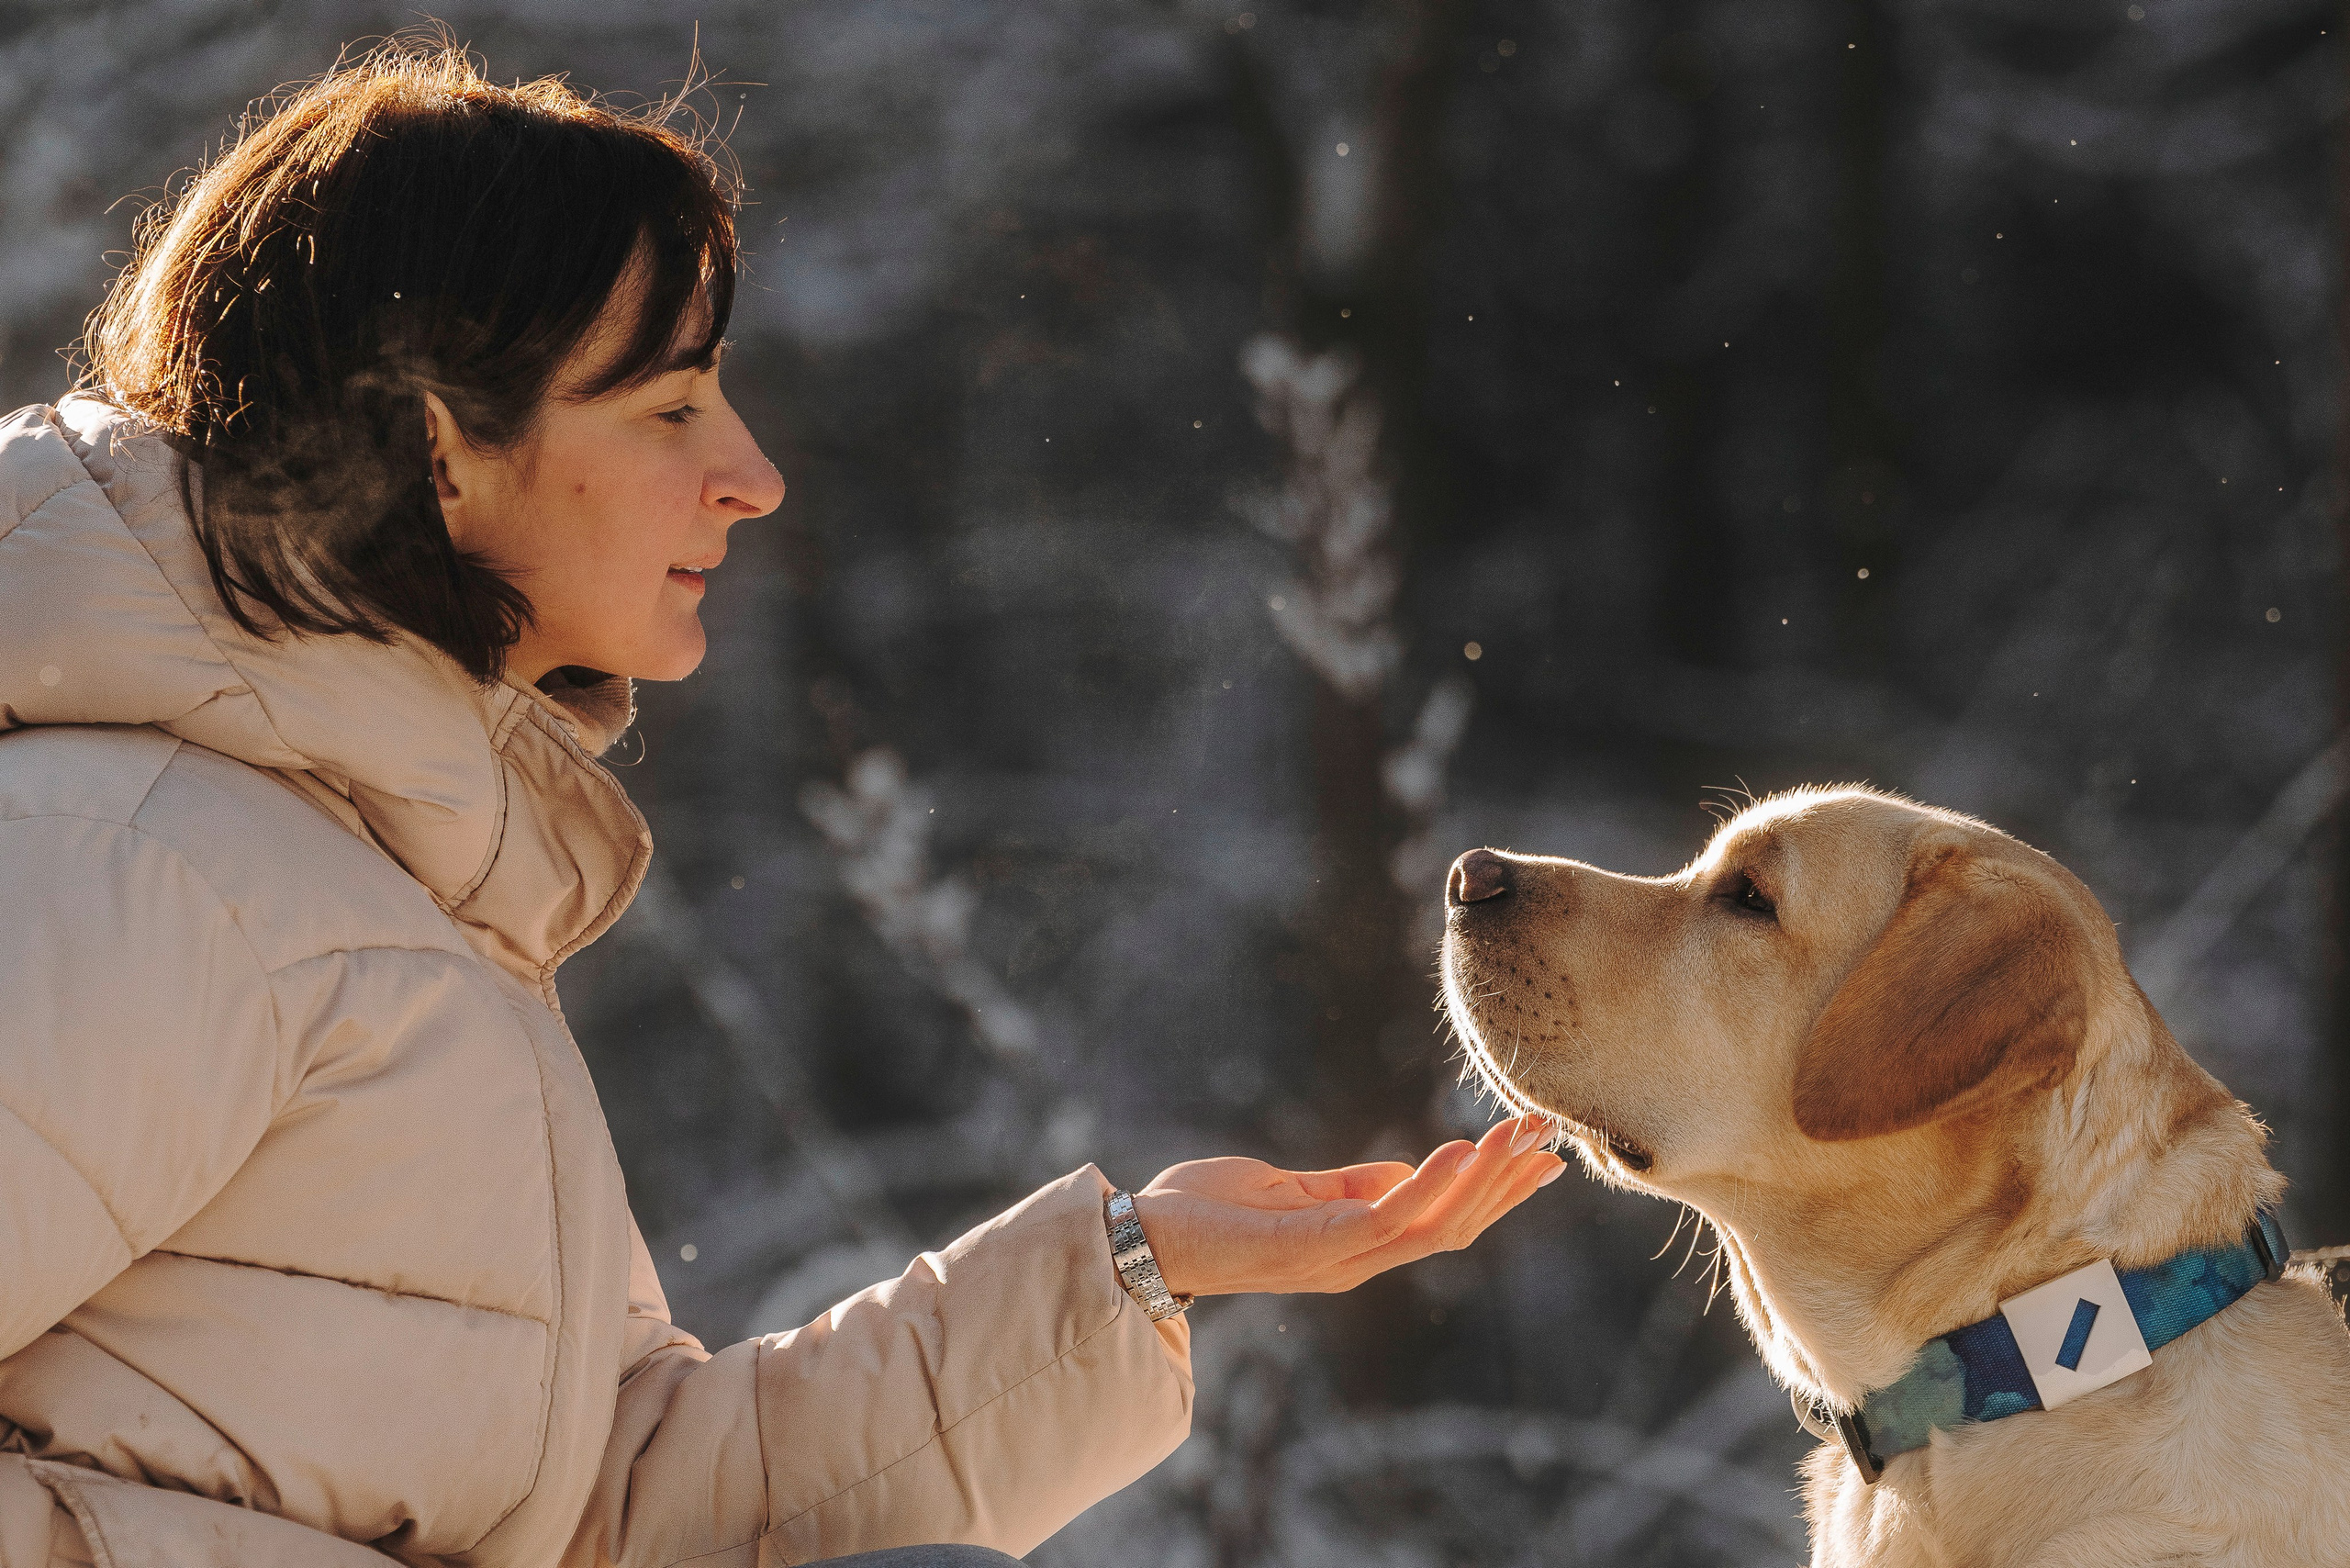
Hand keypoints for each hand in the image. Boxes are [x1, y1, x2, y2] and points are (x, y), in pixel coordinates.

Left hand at [1130, 1115, 1566, 1297]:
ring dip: (1481, 1180)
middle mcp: (1356, 1260)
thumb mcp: (1287, 1188)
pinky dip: (1428, 1186)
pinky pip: (1387, 1219)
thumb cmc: (1204, 1209)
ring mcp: (1337, 1259)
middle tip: (1549, 1138)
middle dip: (1505, 1184)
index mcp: (1355, 1245)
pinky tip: (1456, 1150)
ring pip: (1434, 1226)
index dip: (1497, 1194)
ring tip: (1516, 1136)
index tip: (1544, 1157)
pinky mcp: (1312, 1248)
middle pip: (1454, 1229)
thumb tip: (1407, 1173)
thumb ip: (1347, 1185)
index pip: (1445, 1223)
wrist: (1139, 1236)